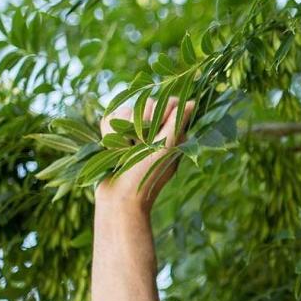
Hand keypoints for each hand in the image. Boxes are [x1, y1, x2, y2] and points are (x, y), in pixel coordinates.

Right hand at [95, 96, 196, 213]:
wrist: (118, 198)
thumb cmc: (146, 177)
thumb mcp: (165, 150)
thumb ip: (176, 124)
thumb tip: (192, 102)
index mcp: (172, 134)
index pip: (170, 102)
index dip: (161, 111)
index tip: (156, 130)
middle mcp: (155, 131)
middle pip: (146, 103)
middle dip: (140, 123)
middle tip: (140, 146)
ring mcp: (134, 133)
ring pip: (125, 111)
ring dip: (122, 131)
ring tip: (125, 151)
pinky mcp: (116, 136)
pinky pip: (110, 119)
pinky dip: (109, 135)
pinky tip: (112, 150)